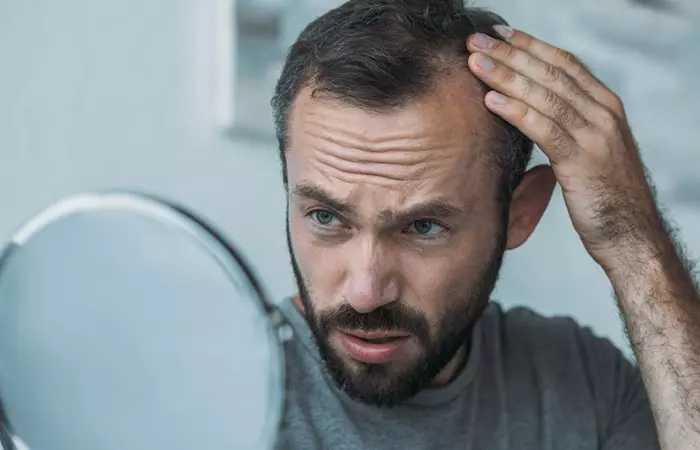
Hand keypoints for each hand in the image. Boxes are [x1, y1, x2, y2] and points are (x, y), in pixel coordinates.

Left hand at [466, 26, 665, 270]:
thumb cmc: (605, 197)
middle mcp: (604, 113)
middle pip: (551, 72)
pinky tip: (490, 101)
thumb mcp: (591, 151)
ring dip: (506, 76)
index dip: (530, 46)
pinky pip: (544, 128)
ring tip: (474, 63)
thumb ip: (570, 126)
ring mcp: (596, 135)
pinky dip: (516, 111)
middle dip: (510, 54)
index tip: (499, 34)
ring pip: (545, 95)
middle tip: (476, 40)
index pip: (564, 63)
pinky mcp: (583, 161)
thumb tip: (535, 111)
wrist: (631, 235)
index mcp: (606, 106)